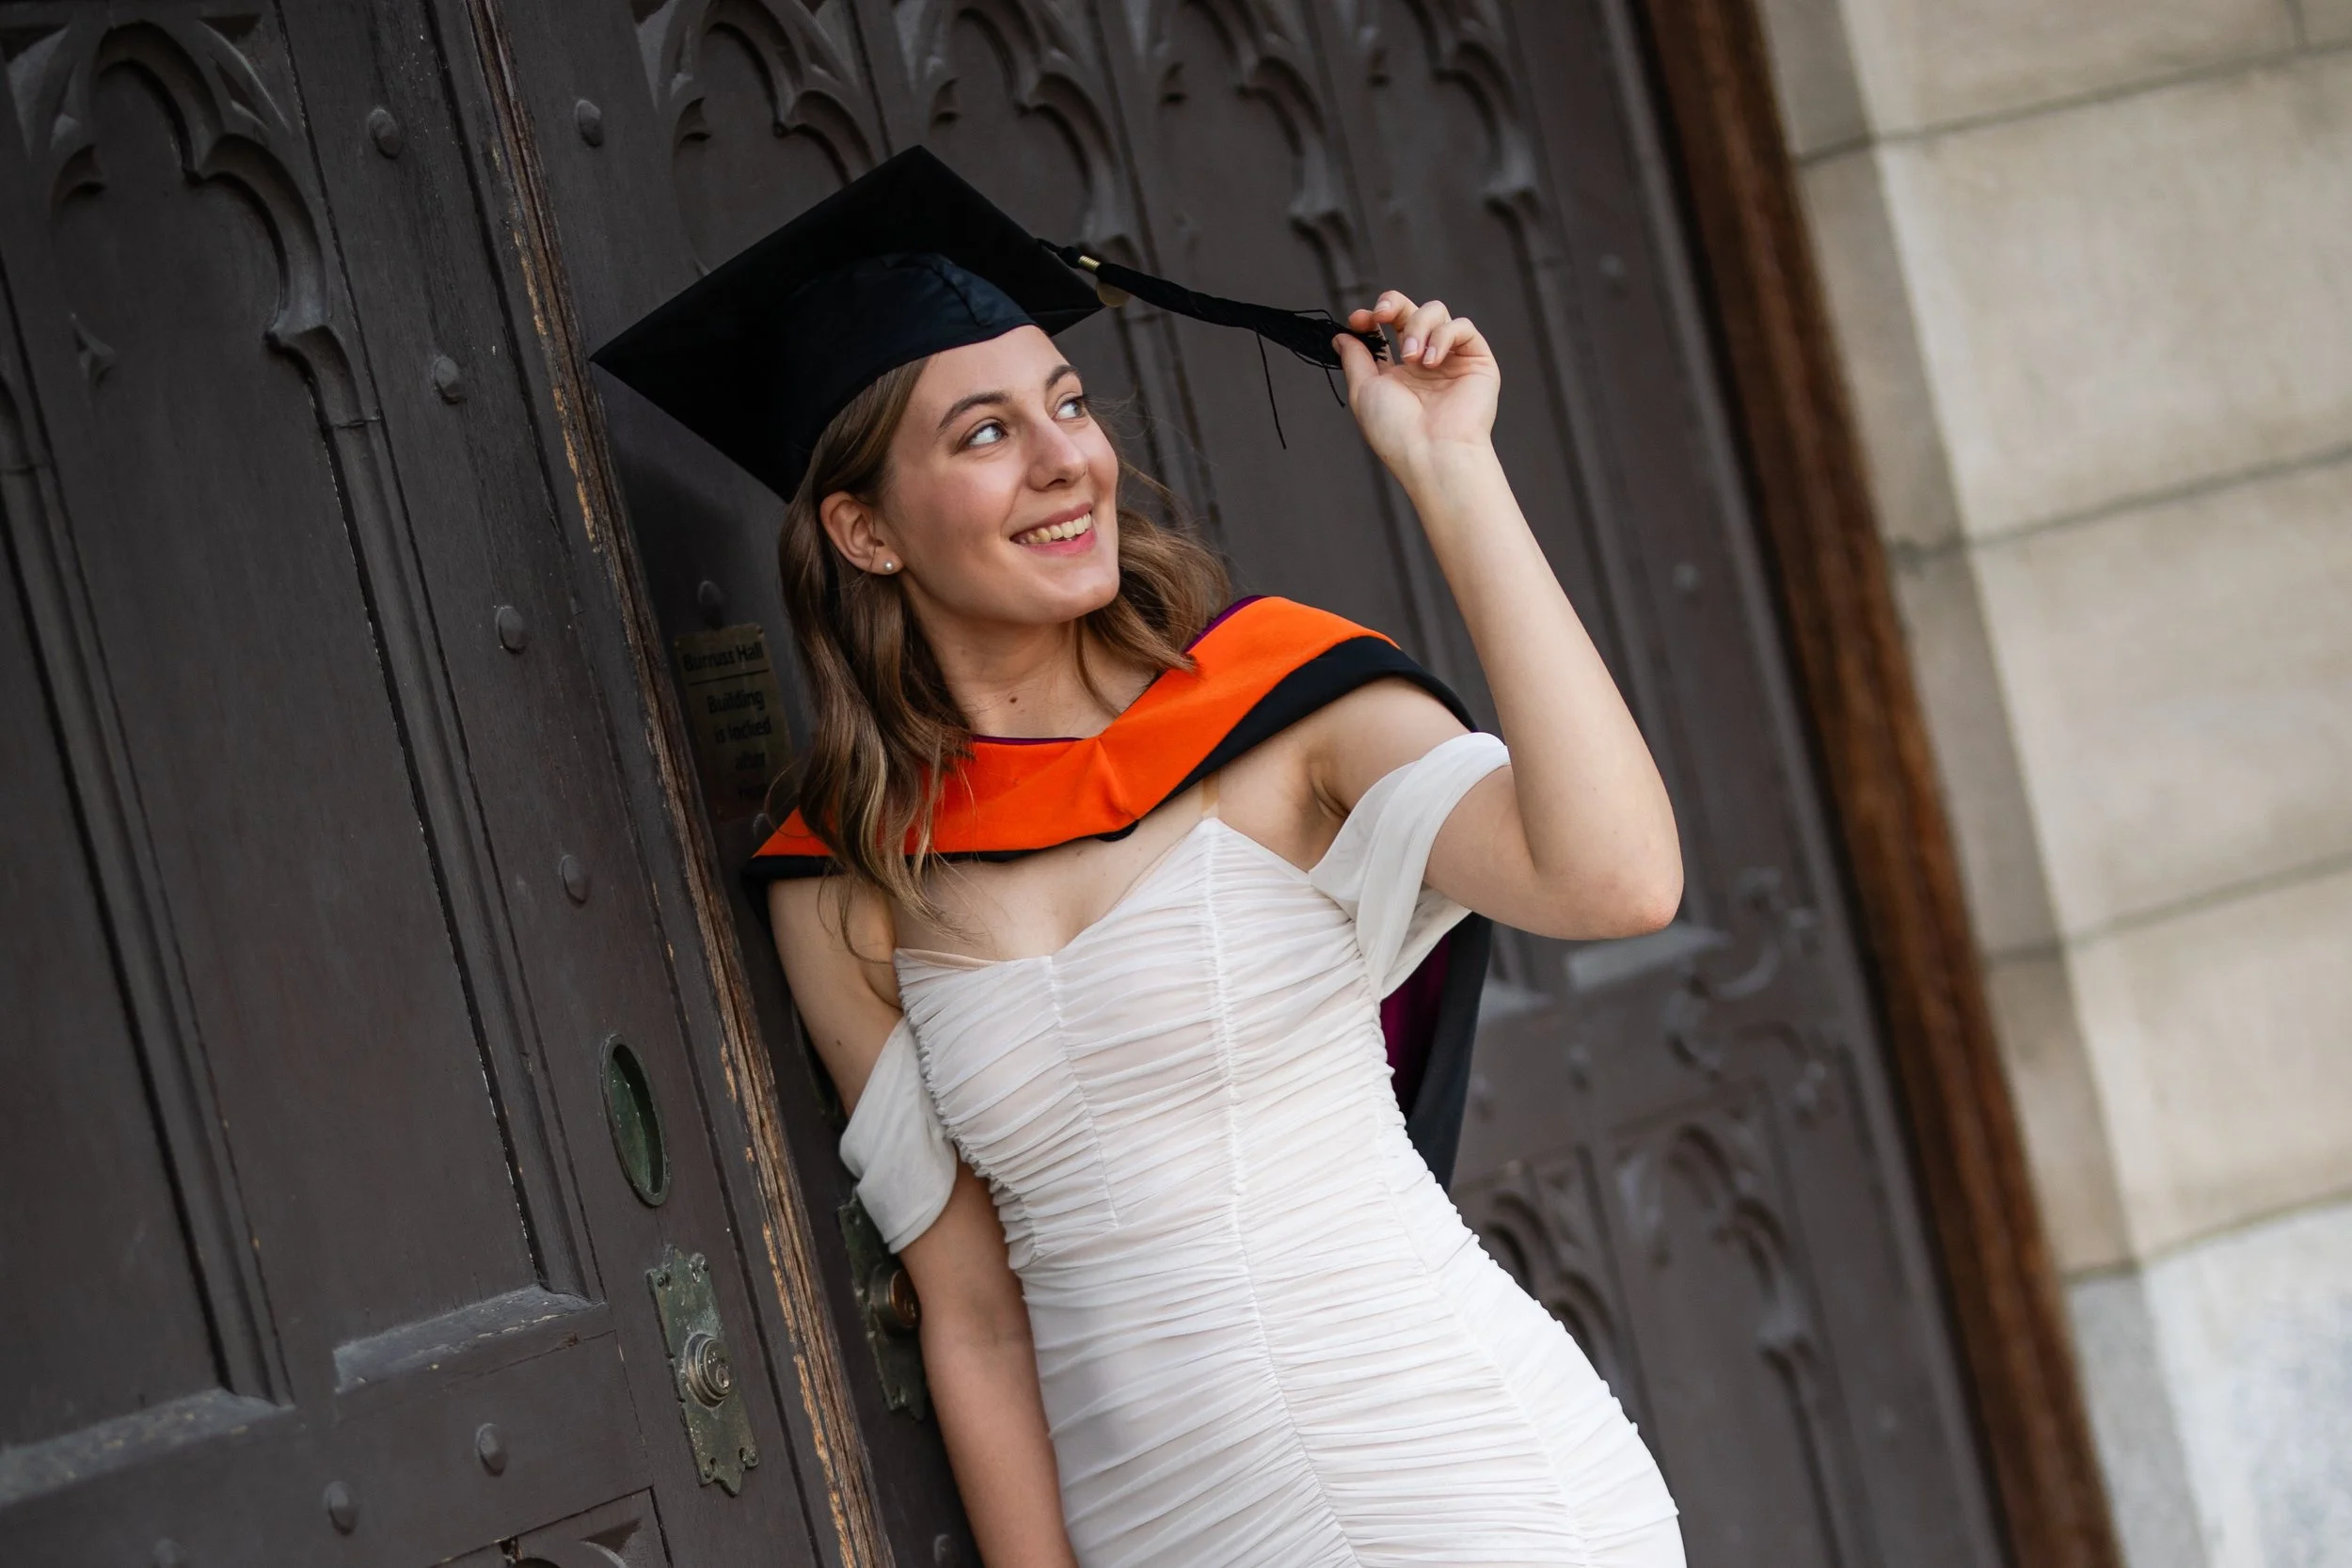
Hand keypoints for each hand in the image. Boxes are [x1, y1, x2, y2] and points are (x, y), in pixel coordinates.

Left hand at [1333, 291, 1499, 484]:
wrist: (1432, 453)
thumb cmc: (1395, 431)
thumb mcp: (1364, 391)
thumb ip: (1354, 359)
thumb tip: (1342, 336)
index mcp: (1398, 372)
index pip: (1386, 328)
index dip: (1371, 317)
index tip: (1358, 320)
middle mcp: (1425, 362)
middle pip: (1411, 310)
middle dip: (1393, 305)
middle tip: (1382, 316)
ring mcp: (1451, 360)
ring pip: (1437, 312)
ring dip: (1417, 327)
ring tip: (1412, 358)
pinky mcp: (1477, 360)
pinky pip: (1462, 327)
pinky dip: (1444, 336)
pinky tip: (1432, 363)